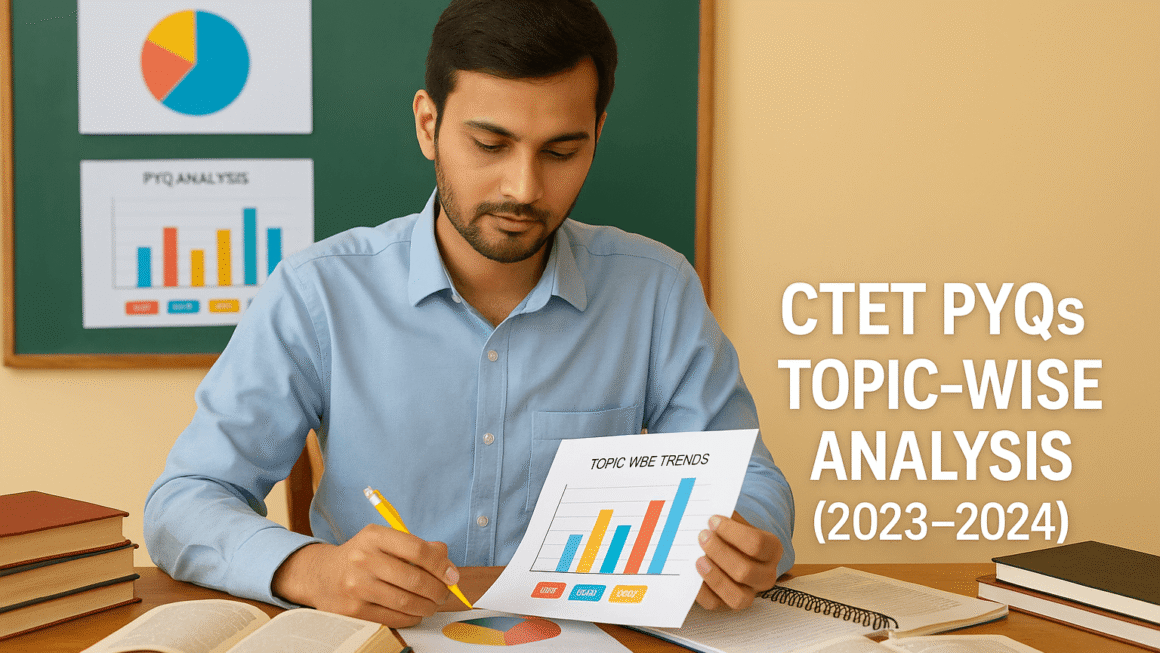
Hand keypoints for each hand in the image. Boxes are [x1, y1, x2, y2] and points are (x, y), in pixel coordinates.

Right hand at [272, 524, 457, 626]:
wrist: (322, 575)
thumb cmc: (363, 556)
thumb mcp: (384, 540)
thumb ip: (417, 546)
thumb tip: (446, 561)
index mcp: (374, 536)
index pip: (417, 550)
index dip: (441, 565)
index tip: (452, 576)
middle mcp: (363, 559)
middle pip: (414, 579)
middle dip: (438, 590)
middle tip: (444, 594)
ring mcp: (356, 586)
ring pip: (406, 602)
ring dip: (427, 607)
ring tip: (433, 605)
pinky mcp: (353, 610)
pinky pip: (393, 618)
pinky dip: (411, 618)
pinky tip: (416, 613)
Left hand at [694, 513, 782, 609]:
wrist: (734, 548)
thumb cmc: (733, 533)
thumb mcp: (735, 522)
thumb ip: (725, 518)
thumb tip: (705, 514)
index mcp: (772, 549)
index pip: (757, 543)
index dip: (732, 532)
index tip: (712, 520)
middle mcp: (766, 575)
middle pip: (746, 571)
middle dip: (720, 553)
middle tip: (702, 537)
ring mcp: (750, 593)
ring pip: (737, 596)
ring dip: (715, 576)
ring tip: (698, 559)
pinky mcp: (729, 604)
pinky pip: (715, 604)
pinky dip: (701, 591)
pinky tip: (692, 575)